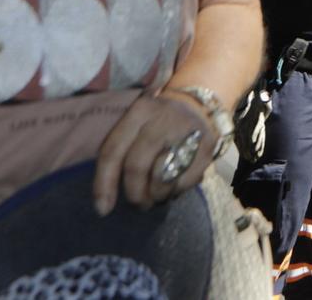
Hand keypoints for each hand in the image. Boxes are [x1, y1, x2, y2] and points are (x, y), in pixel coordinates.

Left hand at [93, 93, 210, 214]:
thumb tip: (105, 203)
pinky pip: (186, 181)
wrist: (200, 102)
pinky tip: (174, 188)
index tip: (103, 209)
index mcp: (139, 112)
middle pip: (137, 166)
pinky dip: (177, 191)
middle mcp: (163, 118)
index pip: (113, 151)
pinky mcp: (208, 145)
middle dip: (135, 192)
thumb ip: (119, 154)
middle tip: (138, 202)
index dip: (104, 183)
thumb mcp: (135, 125)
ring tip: (156, 197)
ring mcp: (189, 130)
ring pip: (163, 177)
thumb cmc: (156, 122)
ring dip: (156, 195)